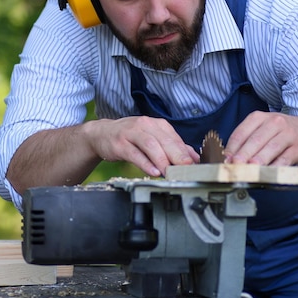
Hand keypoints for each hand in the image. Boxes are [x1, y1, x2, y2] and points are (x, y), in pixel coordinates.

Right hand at [84, 116, 199, 175]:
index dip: (186, 153)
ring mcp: (131, 133)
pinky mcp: (120, 144)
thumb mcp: (152, 138)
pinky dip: (145, 163)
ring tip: (169, 173)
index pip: (175, 139)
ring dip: (162, 160)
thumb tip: (194, 158)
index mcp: (157, 124)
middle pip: (165, 141)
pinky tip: (153, 172)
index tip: (196, 166)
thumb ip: (172, 147)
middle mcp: (145, 125)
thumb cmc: (130, 137)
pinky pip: (135, 154)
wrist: (102, 133)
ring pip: (150, 145)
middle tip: (186, 169)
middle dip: (177, 156)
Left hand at [223, 111, 297, 165]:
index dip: (232, 148)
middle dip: (244, 154)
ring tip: (250, 169)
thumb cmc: (277, 132)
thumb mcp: (260, 130)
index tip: (225, 160)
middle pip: (255, 140)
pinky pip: (285, 158)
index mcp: (259, 118)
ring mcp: (288, 134)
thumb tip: (229, 159)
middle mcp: (274, 123)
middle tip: (235, 166)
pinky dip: (275, 167)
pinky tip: (267, 173)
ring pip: (271, 148)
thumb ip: (244, 142)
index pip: (241, 133)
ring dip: (259, 160)